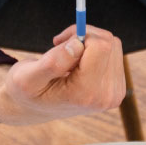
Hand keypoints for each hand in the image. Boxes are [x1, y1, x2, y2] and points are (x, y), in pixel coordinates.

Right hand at [0, 25, 124, 124]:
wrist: (36, 108)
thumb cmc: (28, 91)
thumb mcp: (27, 78)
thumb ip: (52, 63)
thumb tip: (78, 45)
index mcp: (86, 94)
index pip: (100, 46)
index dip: (78, 35)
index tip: (59, 42)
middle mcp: (106, 96)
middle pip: (108, 43)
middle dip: (84, 36)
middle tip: (61, 46)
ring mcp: (115, 94)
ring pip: (113, 45)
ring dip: (89, 42)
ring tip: (68, 57)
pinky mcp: (118, 88)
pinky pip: (114, 52)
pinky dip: (96, 50)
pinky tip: (79, 63)